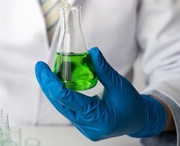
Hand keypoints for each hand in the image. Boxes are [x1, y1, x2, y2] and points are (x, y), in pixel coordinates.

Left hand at [35, 47, 166, 140]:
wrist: (139, 120)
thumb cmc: (132, 104)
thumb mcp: (120, 84)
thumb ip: (104, 69)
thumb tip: (92, 51)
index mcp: (100, 118)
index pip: (69, 100)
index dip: (53, 84)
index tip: (43, 70)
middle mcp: (89, 127)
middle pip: (60, 104)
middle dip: (47, 85)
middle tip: (40, 68)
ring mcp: (84, 128)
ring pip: (61, 107)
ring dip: (52, 90)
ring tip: (45, 73)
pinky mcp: (82, 125)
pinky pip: (66, 109)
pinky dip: (60, 95)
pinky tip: (54, 83)